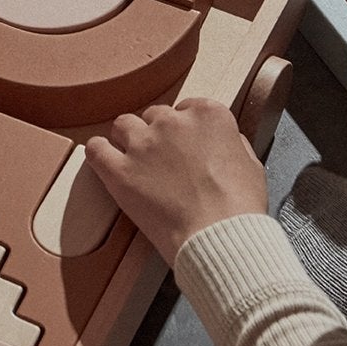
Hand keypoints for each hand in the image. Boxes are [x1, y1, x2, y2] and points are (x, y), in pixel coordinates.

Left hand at [85, 99, 267, 262]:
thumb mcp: (250, 163)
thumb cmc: (239, 207)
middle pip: (155, 115)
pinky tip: (103, 159)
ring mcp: (143, 144)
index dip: (185, 129)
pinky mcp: (120, 171)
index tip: (184, 144)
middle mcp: (173, 121)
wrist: (220, 236)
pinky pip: (96, 149)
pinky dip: (98, 152)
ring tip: (133, 159)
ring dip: (128, 138)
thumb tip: (218, 141)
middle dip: (157, 134)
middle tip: (162, 160)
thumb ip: (231, 143)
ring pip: (124, 125)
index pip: (186, 108)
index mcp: (208, 115)